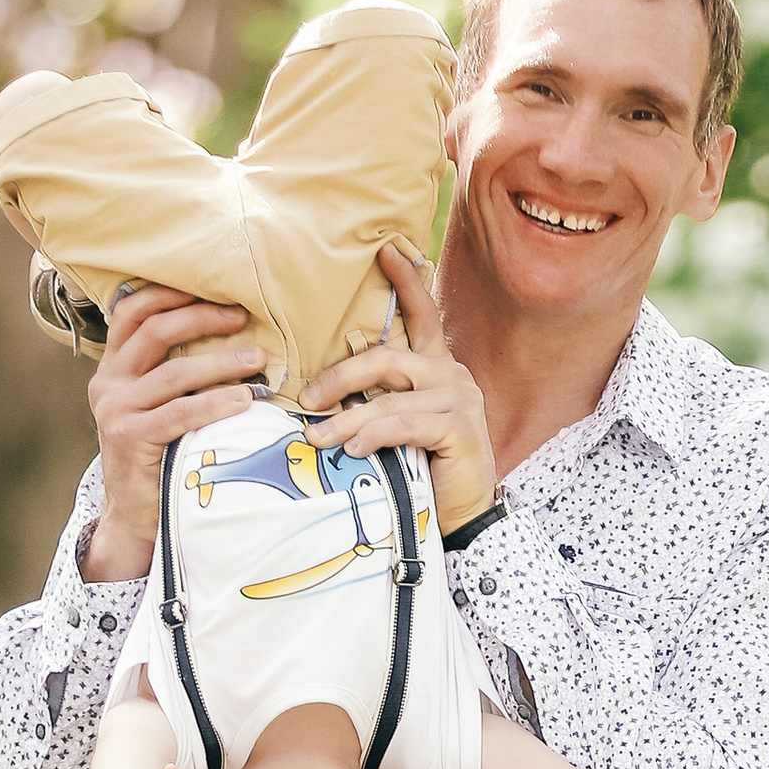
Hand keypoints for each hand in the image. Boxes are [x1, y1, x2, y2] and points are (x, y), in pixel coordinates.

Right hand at [80, 283, 266, 583]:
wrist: (133, 517)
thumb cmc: (159, 456)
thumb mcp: (156, 407)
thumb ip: (171, 373)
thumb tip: (227, 332)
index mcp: (112, 367)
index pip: (133, 310)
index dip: (172, 294)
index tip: (216, 291)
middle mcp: (107, 383)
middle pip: (155, 330)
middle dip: (203, 318)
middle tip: (244, 317)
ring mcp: (115, 410)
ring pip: (174, 371)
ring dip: (222, 362)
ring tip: (258, 360)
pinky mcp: (130, 437)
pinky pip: (180, 412)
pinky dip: (215, 402)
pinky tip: (243, 398)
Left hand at [299, 243, 497, 533]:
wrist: (463, 518)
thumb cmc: (422, 473)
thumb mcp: (395, 429)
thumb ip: (374, 402)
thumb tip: (316, 397)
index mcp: (435, 368)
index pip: (423, 314)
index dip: (405, 281)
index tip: (383, 250)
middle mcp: (451, 374)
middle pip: (387, 357)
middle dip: (341, 376)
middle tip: (305, 399)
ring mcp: (459, 399)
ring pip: (390, 397)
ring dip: (347, 418)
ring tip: (316, 438)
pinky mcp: (460, 428)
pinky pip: (404, 424)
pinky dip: (373, 436)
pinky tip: (352, 450)